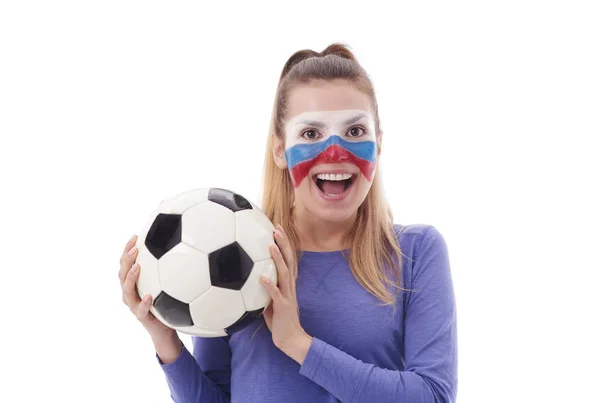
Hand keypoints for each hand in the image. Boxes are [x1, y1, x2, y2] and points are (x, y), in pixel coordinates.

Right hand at [118, 234, 174, 339]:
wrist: (165, 330)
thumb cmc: (166, 305)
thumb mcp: (165, 285)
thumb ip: (166, 269)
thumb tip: (179, 246)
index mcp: (133, 284)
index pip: (125, 264)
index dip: (127, 249)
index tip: (135, 235)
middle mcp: (130, 294)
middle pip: (121, 274)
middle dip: (126, 260)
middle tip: (134, 248)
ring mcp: (134, 306)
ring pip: (127, 291)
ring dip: (131, 277)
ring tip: (137, 266)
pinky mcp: (142, 317)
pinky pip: (141, 310)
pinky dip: (145, 302)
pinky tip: (150, 296)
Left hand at [261, 225, 312, 362]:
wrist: (291, 339)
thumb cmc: (278, 320)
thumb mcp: (270, 300)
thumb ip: (263, 287)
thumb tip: (248, 276)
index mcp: (287, 283)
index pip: (288, 259)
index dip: (284, 243)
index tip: (277, 228)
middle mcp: (290, 286)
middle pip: (289, 260)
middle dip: (284, 243)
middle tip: (277, 228)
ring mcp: (288, 295)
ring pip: (285, 273)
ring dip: (277, 258)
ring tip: (270, 245)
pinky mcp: (283, 307)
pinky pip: (275, 294)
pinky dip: (269, 285)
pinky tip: (261, 277)